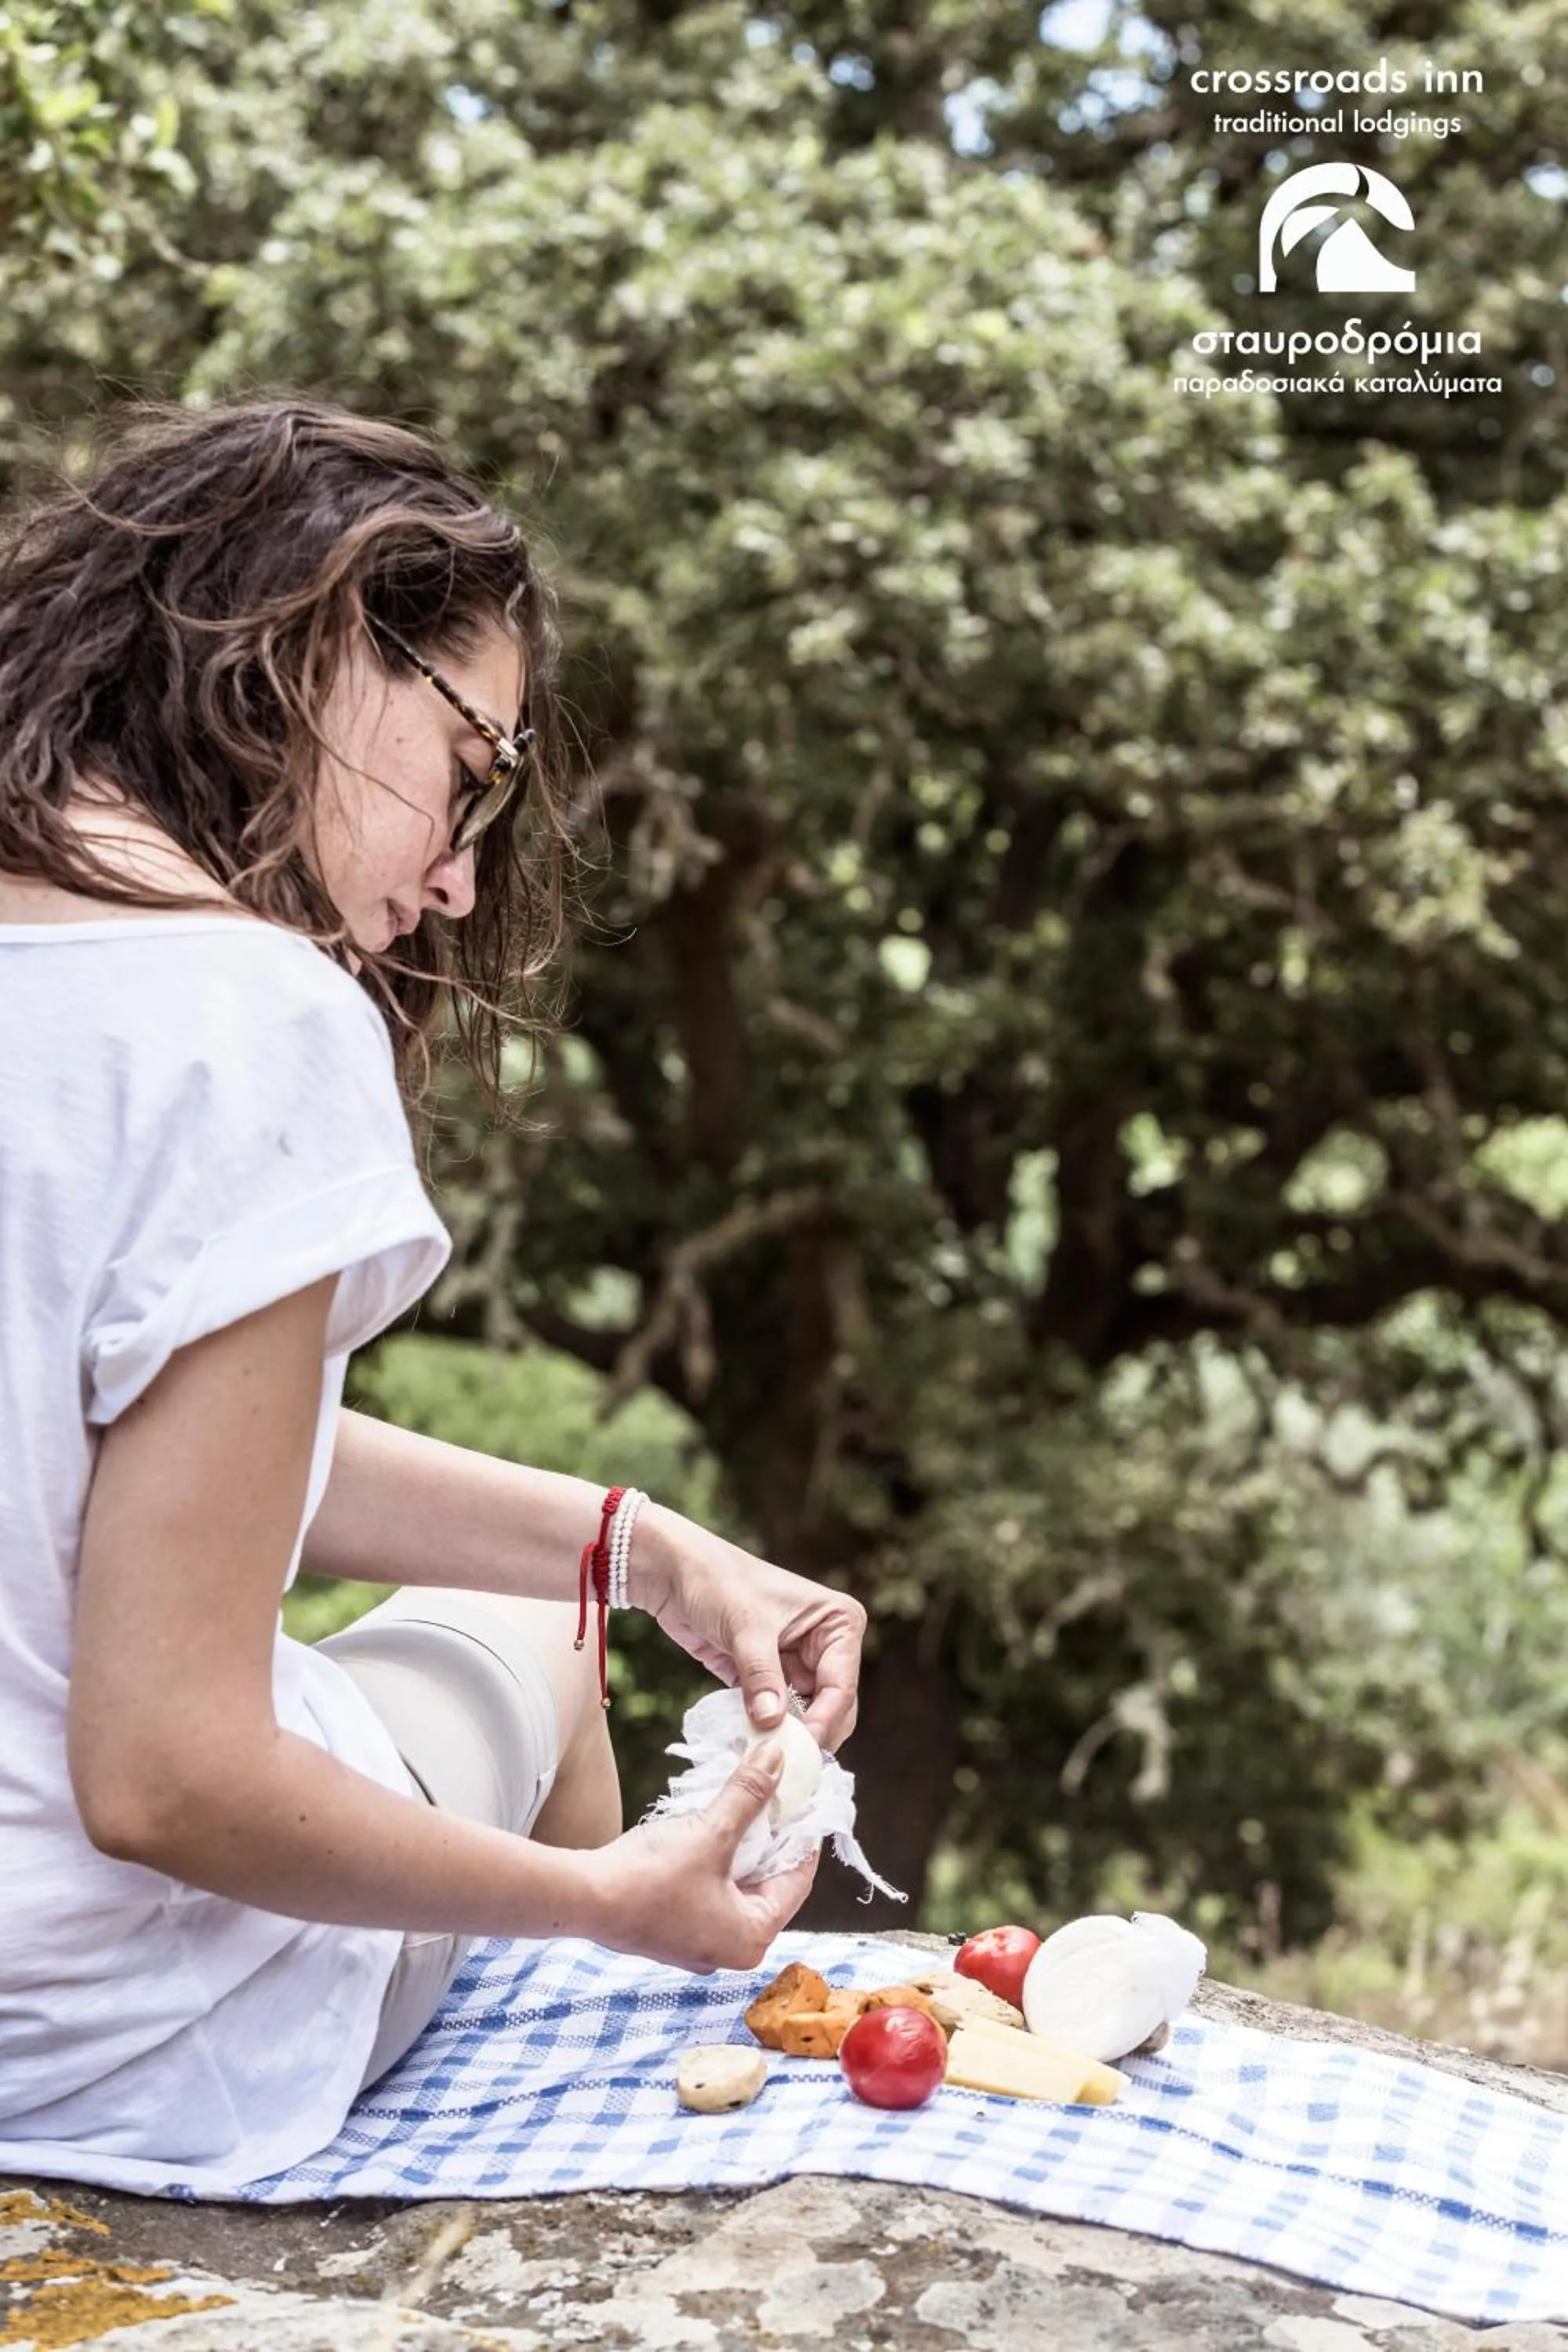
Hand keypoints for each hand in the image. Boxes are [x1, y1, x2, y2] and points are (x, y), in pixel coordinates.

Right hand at [579, 1743, 819, 1971]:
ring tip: (744, 1804)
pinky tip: (709, 1828)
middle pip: (769, 1884)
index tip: (807, 1800)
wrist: (582, 1900)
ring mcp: (699, 1943)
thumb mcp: (710, 1832)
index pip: (798, 1882)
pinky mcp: (673, 1930)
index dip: (804, 1836)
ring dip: (741, 1847)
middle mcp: (730, 1950)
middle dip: (772, 1839)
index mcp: (752, 1938)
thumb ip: (749, 1795)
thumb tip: (778, 1759)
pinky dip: (716, 1860)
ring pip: (737, 1886)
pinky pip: (711, 1891)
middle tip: (777, 1796)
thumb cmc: (650, 1876)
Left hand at [633, 1505, 865, 1751]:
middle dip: (810, 1734)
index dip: (823, 1720)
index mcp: (838, 1623)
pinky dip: (767, 1732)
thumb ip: (761, 1676)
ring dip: (788, 1738)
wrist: (676, 1573)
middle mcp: (827, 1646)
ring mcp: (799, 1664)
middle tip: (785, 1762)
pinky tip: (752, 1748)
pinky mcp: (771, 1680)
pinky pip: (777, 1716)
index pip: (840, 1685)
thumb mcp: (744, 1626)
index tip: (800, 1749)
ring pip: (806, 1717)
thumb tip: (772, 1725)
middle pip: (832, 1707)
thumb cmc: (718, 1582)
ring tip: (767, 1759)